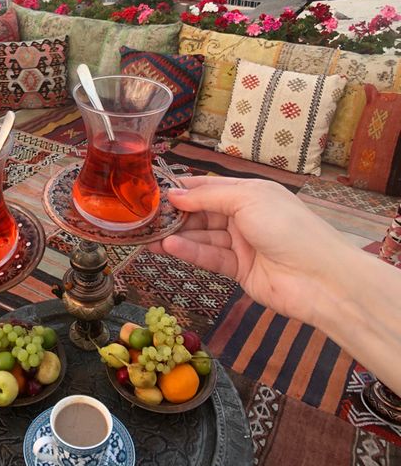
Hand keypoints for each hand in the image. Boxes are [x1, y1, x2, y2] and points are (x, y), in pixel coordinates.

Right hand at [150, 177, 354, 327]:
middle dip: (176, 215)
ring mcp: (243, 244)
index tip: (155, 191)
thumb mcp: (248, 199)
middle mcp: (245, 216)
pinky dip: (191, 252)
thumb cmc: (288, 228)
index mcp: (251, 193)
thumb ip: (209, 197)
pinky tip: (170, 247)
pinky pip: (210, 258)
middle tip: (145, 218)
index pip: (210, 188)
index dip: (184, 189)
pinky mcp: (240, 271)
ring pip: (204, 237)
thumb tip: (174, 195)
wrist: (320, 278)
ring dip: (178, 235)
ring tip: (149, 236)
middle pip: (203, 214)